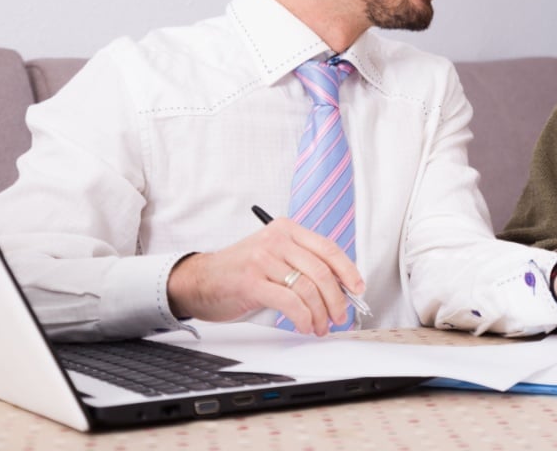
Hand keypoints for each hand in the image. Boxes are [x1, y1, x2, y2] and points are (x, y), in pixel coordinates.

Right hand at [166, 218, 364, 335]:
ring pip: (308, 288)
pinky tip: (305, 325)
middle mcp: (276, 240)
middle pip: (321, 271)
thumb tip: (339, 287)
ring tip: (320, 326)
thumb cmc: (240, 271)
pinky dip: (303, 317)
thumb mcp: (274, 257)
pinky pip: (289, 301)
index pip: (328, 249)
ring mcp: (263, 259)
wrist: (199, 279)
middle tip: (340, 316)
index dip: (348, 271)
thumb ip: (302, 264)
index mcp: (286, 230)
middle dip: (337, 299)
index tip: (358, 289)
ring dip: (320, 313)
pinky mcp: (251, 281)